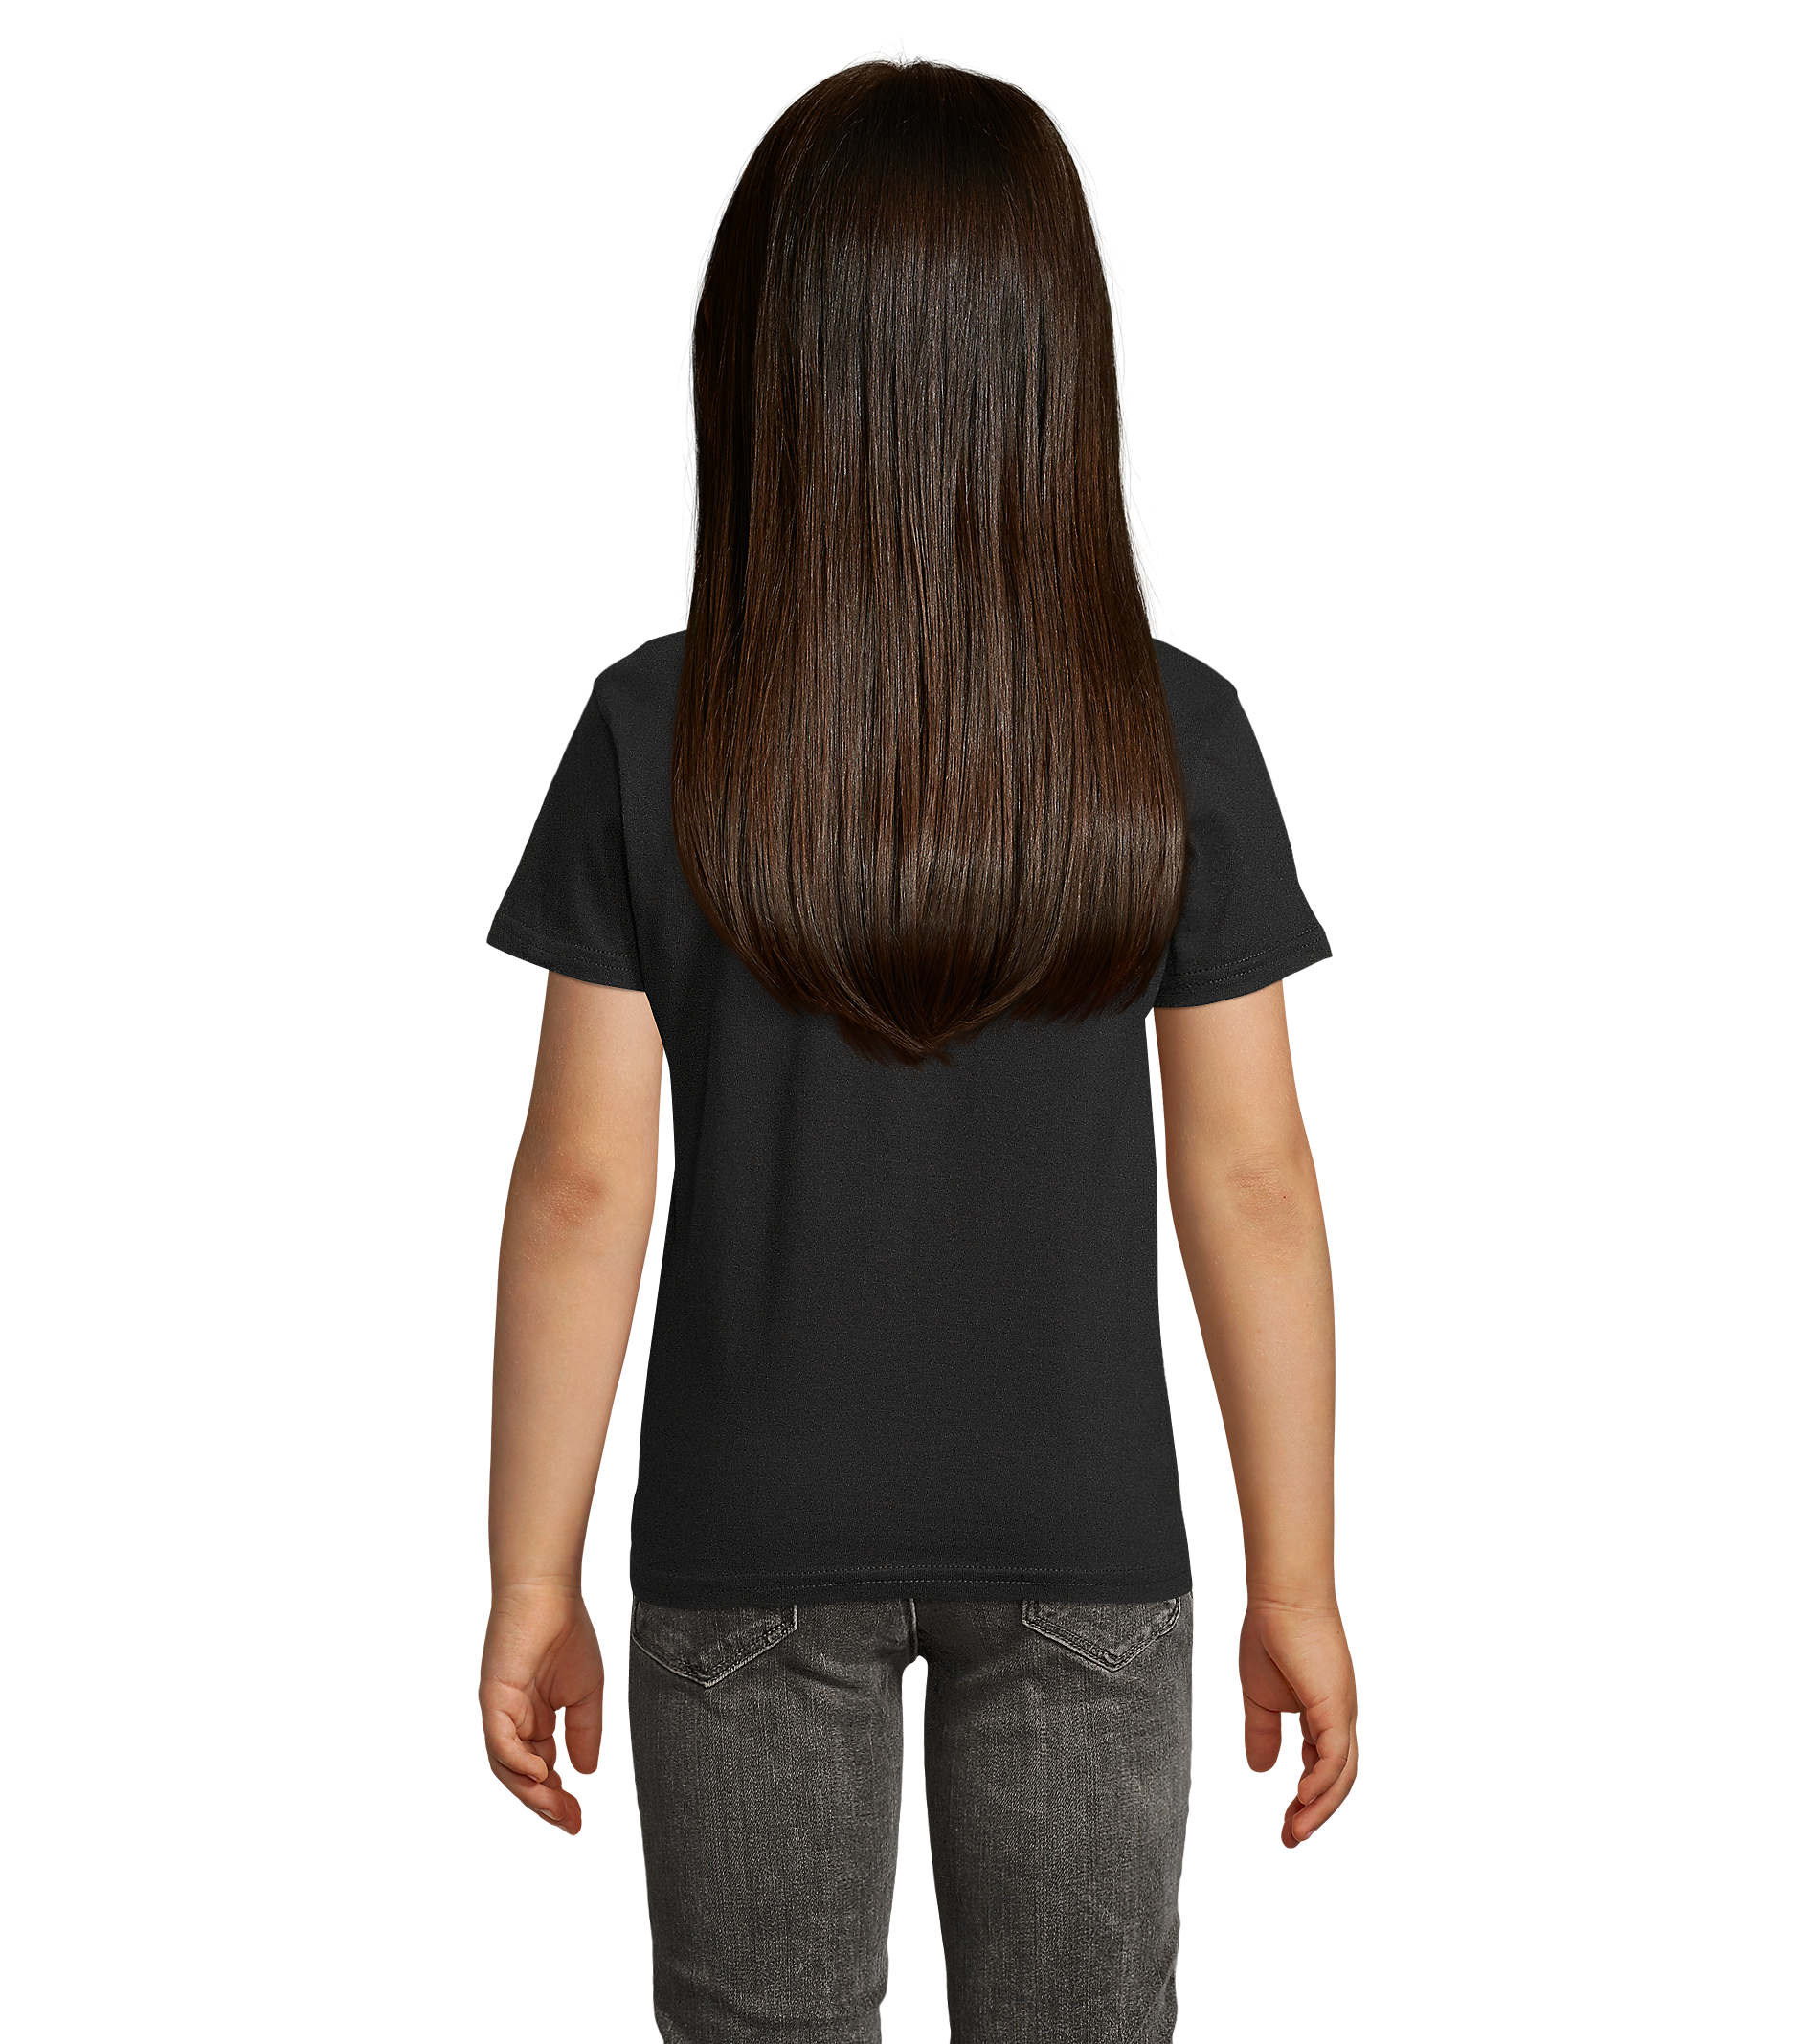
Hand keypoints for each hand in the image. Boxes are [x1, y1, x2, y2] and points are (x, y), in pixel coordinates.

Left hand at [479, 1583, 603, 1834]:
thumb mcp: (586, 1693)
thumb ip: (584, 1733)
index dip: (558, 1798)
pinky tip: (541, 1774)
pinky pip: (500, 1741)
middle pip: (522, 1777)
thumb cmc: (567, 1633)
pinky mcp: (493, 1699)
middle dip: (545, 1804)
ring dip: (531, 1792)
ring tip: (557, 1808)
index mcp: (535, 1720)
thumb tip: (585, 1773)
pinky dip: (517, 1762)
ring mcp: (501, 1712)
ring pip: (507, 1766)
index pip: (542, 1771)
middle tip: (570, 1822)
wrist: (549, 1594)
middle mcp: (513, 1721)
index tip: (579, 1820)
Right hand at [1239, 1599, 1356, 1846]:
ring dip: (1319, 1808)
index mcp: (1323, 1715)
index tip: (1286, 1826)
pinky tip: (1304, 1799)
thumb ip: (1262, 1733)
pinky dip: (1323, 1782)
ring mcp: (1341, 1712)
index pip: (1322, 1768)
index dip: (1306, 1800)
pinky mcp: (1335, 1706)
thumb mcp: (1259, 1696)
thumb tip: (1262, 1771)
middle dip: (1316, 1814)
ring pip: (1341, 1775)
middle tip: (1290, 1840)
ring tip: (1295, 1832)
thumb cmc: (1271, 1635)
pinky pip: (1335, 1756)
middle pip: (1338, 1780)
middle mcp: (1339, 1718)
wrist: (1280, 1598)